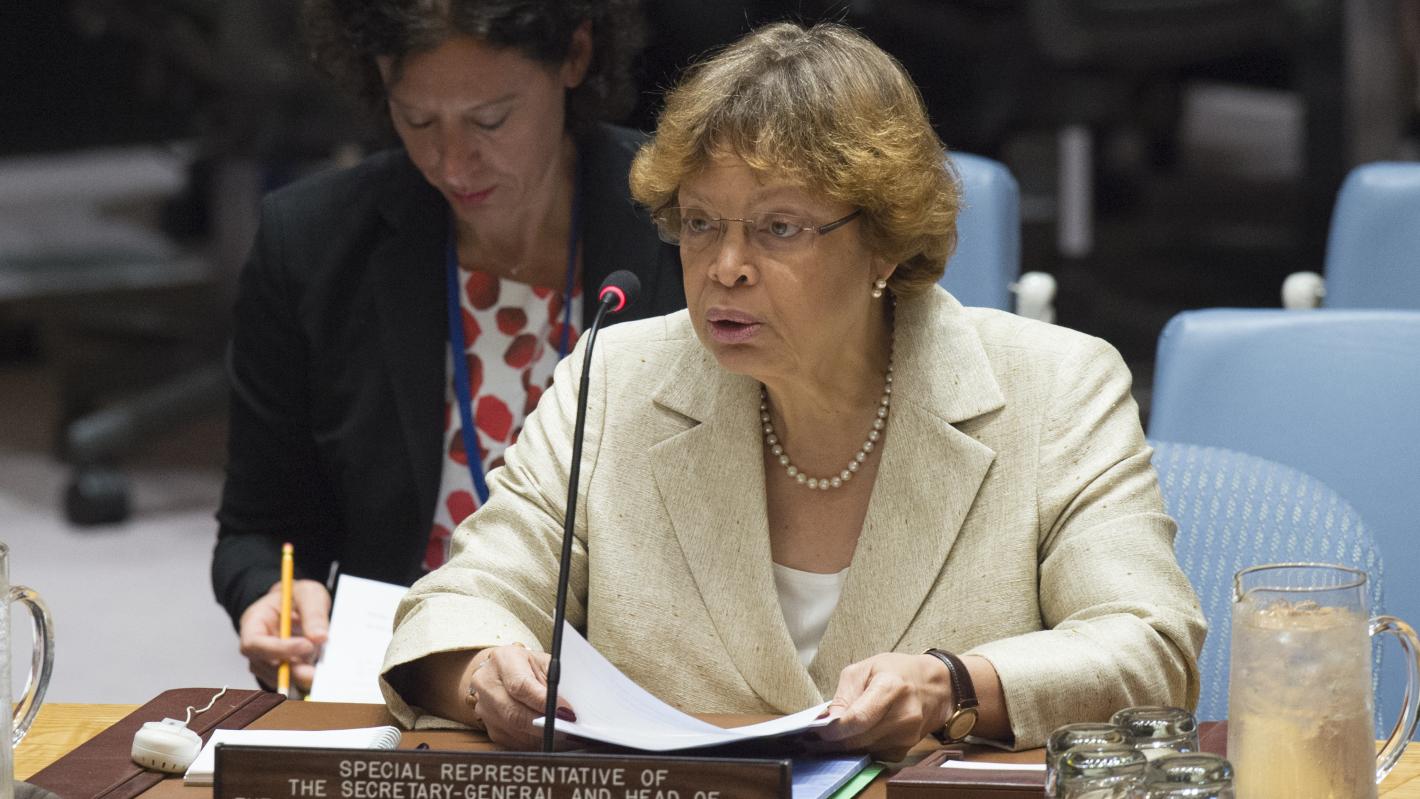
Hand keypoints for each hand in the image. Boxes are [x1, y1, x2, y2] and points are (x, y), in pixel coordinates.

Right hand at [238, 579, 329, 692]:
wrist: (299, 605)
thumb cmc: (298, 597)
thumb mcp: (309, 594)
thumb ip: (314, 613)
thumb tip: (319, 637)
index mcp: (254, 623)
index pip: (254, 643)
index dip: (278, 649)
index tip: (306, 645)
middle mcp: (256, 646)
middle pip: (266, 666)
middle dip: (293, 671)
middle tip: (317, 673)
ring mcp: (266, 662)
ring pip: (279, 678)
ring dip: (301, 674)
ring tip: (321, 664)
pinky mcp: (280, 672)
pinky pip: (290, 682)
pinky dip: (304, 679)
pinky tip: (319, 670)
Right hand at [464, 645, 574, 749]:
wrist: (504, 672)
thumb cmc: (529, 666)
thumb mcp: (544, 663)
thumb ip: (556, 682)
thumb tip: (568, 708)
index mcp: (503, 660)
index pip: (520, 686)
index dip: (543, 702)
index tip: (564, 711)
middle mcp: (487, 684)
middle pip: (515, 713)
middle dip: (544, 724)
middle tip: (567, 728)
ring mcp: (485, 708)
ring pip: (516, 731)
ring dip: (542, 735)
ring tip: (564, 733)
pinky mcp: (490, 728)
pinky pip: (515, 742)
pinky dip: (535, 741)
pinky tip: (548, 736)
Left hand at [815, 653, 953, 761]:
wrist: (933, 687)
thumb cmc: (897, 672)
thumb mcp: (865, 669)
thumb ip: (844, 695)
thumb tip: (828, 721)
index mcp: (891, 687)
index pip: (859, 719)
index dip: (835, 728)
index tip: (818, 730)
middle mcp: (904, 715)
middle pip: (859, 738)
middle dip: (835, 739)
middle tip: (819, 734)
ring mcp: (908, 735)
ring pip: (864, 750)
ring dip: (848, 744)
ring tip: (840, 731)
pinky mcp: (906, 749)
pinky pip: (874, 755)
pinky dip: (863, 747)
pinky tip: (862, 734)